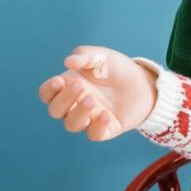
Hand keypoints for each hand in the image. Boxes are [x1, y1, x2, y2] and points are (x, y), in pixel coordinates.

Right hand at [37, 46, 156, 141]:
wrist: (143, 83)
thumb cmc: (117, 69)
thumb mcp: (101, 56)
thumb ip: (84, 56)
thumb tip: (68, 62)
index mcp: (68, 86)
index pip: (47, 94)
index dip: (48, 90)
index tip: (59, 81)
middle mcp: (75, 104)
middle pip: (56, 111)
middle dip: (64, 100)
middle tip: (80, 86)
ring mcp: (89, 118)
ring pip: (71, 125)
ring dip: (78, 113)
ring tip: (92, 100)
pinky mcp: (105, 129)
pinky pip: (94, 134)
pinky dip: (97, 126)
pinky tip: (107, 114)